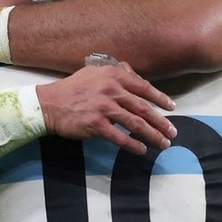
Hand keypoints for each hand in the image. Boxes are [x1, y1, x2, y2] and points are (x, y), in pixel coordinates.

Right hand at [37, 63, 176, 153]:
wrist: (49, 104)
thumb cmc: (72, 89)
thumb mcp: (93, 72)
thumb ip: (115, 72)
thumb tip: (133, 73)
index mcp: (113, 75)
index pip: (143, 87)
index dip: (159, 98)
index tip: (171, 107)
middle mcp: (111, 89)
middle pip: (143, 107)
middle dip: (160, 121)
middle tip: (172, 131)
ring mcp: (104, 108)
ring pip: (135, 123)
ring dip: (152, 135)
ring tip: (163, 143)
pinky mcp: (96, 125)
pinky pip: (120, 137)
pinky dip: (133, 145)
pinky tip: (142, 150)